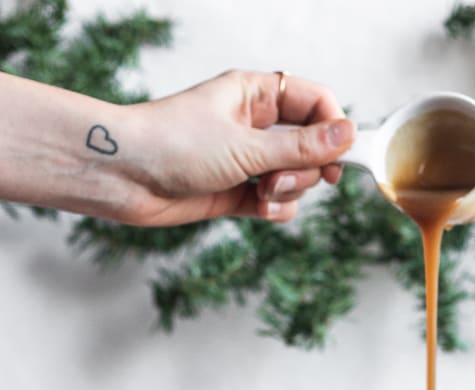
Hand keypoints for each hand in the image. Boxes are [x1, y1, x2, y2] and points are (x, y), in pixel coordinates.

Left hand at [121, 70, 354, 225]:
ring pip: (295, 178)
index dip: (332, 128)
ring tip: (262, 196)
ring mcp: (246, 160)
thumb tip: (349, 134)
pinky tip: (259, 210)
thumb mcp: (246, 145)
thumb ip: (301, 146)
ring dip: (289, 192)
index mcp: (255, 95)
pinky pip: (277, 202)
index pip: (314, 102)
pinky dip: (276, 209)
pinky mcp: (237, 192)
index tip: (339, 156)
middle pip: (309, 146)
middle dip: (305, 169)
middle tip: (283, 179)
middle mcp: (253, 125)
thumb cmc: (174, 145)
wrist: (125, 177)